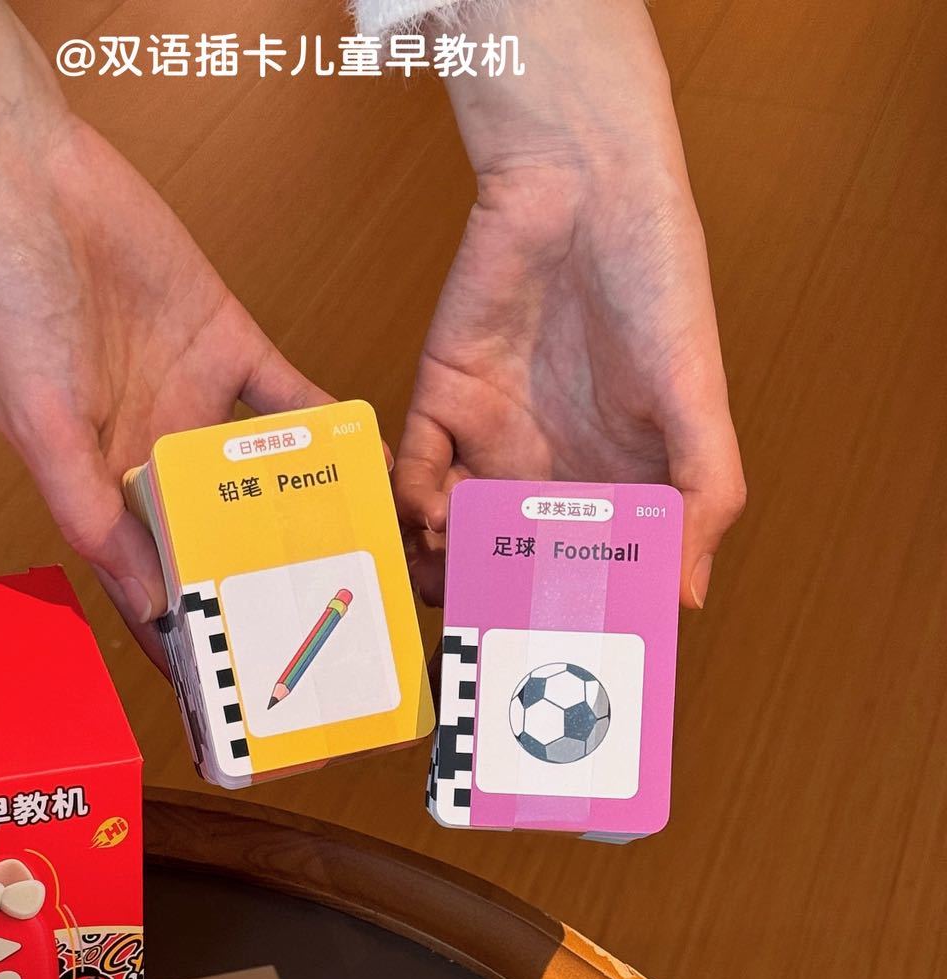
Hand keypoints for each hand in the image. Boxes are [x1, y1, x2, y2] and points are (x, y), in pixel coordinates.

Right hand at [0, 1, 327, 661]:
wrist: (28, 185)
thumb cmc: (7, 306)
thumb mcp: (42, 430)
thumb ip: (93, 516)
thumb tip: (147, 601)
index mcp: (98, 485)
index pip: (148, 579)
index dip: (182, 634)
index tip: (222, 691)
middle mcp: (150, 453)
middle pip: (216, 536)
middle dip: (258, 584)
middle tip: (316, 630)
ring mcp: (192, 400)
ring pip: (260, 474)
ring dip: (304, 510)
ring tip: (358, 556)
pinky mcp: (225, 340)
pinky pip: (286, 392)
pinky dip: (324, 422)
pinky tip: (366, 457)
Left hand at [397, 0, 743, 610]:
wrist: (583, 187)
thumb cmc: (658, 284)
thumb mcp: (697, 399)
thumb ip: (701, 499)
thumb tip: (686, 601)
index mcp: (614, 481)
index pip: (588, 571)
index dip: (573, 616)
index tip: (559, 661)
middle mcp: (548, 473)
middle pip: (510, 565)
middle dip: (493, 607)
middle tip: (478, 647)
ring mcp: (488, 443)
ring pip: (451, 533)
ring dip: (442, 567)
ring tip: (444, 591)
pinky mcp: (437, 403)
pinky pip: (409, 471)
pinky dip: (407, 504)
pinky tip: (423, 520)